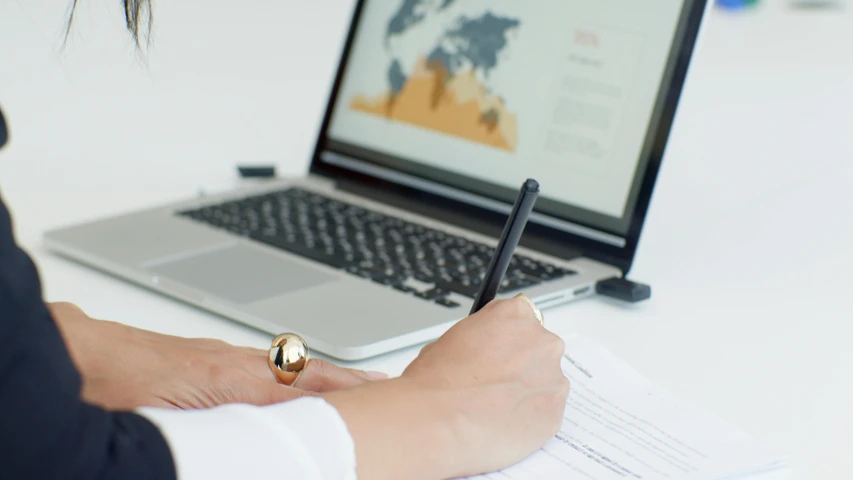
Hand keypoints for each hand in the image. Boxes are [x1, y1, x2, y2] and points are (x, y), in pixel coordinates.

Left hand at [49, 302, 385, 410]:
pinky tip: (286, 381)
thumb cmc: (119, 384)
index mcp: (236, 378)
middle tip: (378, 386)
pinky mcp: (204, 359)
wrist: (78, 354)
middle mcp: (235, 362)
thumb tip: (259, 422)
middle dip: (344, 379)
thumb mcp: (180, 415)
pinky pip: (260, 364)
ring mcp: (220, 357)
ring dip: (318, 375)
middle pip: (304, 370)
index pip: (307, 383)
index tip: (379, 391)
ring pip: (283, 366)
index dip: (345, 388)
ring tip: (345, 385)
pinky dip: (287, 373)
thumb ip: (228, 417)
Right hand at [322, 296, 568, 479]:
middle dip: (519, 364)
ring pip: (544, 379)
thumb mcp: (446, 343)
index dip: (506, 342)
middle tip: (489, 386)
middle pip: (539, 347)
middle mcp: (539, 337)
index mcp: (512, 313)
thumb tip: (474, 346)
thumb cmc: (430, 383)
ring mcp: (550, 374)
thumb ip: (475, 337)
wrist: (436, 420)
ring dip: (527, 390)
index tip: (498, 357)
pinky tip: (504, 424)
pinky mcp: (554, 409)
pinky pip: (549, 408)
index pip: (523, 318)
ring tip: (492, 409)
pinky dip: (532, 416)